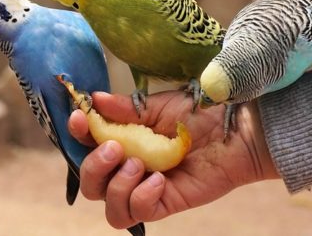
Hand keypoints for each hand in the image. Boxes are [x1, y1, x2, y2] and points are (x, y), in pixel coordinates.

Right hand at [68, 90, 277, 229]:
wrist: (233, 130)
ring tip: (141, 164)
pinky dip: (140, 198)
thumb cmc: (198, 113)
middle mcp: (130, 165)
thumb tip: (95, 98)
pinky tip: (159, 180)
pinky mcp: (164, 202)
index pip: (88, 143)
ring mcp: (145, 186)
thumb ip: (126, 108)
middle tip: (117, 147)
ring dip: (116, 185)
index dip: (78, 134)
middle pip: (91, 181)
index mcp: (125, 139)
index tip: (81, 119)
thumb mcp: (159, 106)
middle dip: (94, 166)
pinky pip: (136, 213)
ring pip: (108, 206)